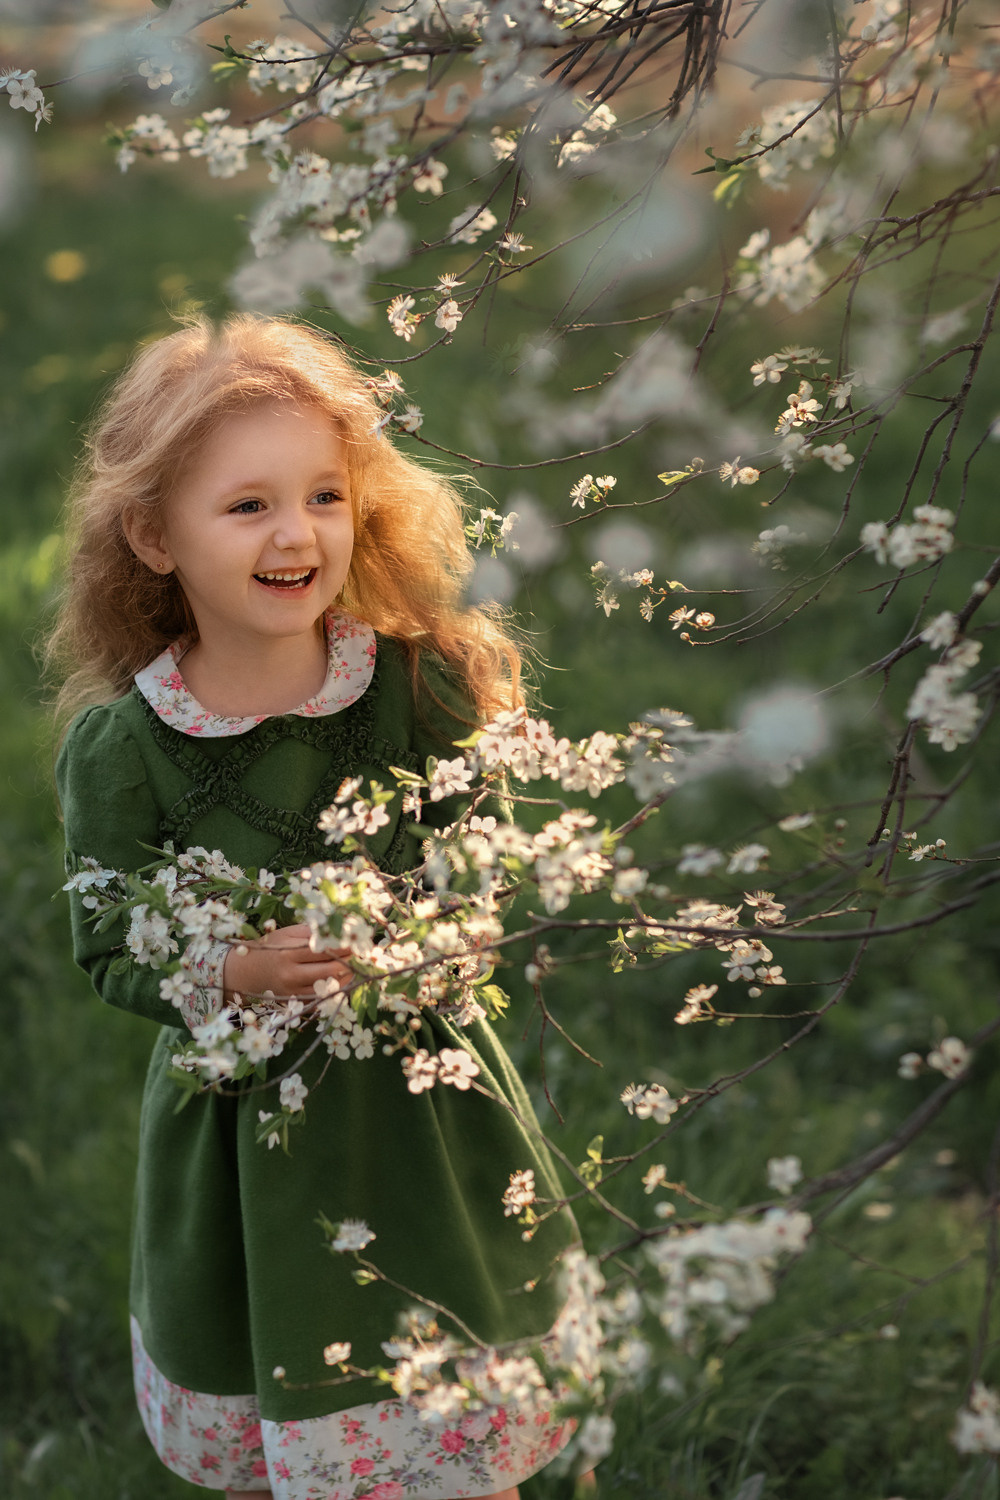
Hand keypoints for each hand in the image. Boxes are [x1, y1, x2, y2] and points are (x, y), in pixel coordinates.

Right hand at [223, 923, 351, 1006]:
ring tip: (355, 964)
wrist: (249, 972)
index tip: (358, 940)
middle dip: (350, 961)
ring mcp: (293, 990)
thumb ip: (311, 931)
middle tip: (361, 953)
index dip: (344, 945)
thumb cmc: (272, 947)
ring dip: (347, 975)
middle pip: (331, 970)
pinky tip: (344, 977)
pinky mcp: (296, 1001)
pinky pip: (323, 997)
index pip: (324, 949)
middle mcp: (291, 974)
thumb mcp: (287, 934)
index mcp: (288, 953)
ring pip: (330, 986)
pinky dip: (336, 987)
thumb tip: (339, 927)